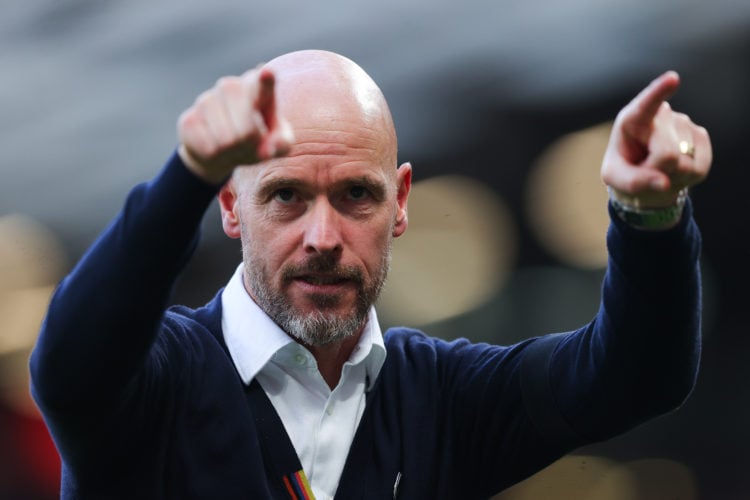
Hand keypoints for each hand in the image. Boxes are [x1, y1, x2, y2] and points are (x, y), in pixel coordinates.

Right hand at [177, 66, 293, 183]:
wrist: (221, 150)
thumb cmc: (257, 142)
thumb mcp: (276, 144)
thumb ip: (281, 144)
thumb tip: (269, 151)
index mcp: (258, 89)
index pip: (262, 85)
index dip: (265, 81)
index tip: (267, 73)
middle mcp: (231, 87)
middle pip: (247, 130)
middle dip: (251, 145)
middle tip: (250, 144)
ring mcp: (206, 100)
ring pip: (226, 141)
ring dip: (233, 152)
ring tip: (233, 147)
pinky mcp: (189, 119)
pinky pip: (208, 149)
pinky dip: (215, 157)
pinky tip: (215, 147)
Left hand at [601, 71, 711, 207]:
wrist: (644, 174)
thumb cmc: (624, 170)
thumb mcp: (616, 179)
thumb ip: (634, 181)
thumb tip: (663, 183)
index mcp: (632, 119)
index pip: (646, 104)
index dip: (659, 91)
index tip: (673, 78)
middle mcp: (661, 115)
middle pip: (666, 155)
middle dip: (656, 171)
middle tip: (645, 169)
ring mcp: (683, 123)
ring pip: (683, 164)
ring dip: (670, 175)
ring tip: (658, 168)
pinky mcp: (701, 135)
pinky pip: (699, 168)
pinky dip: (686, 178)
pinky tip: (675, 170)